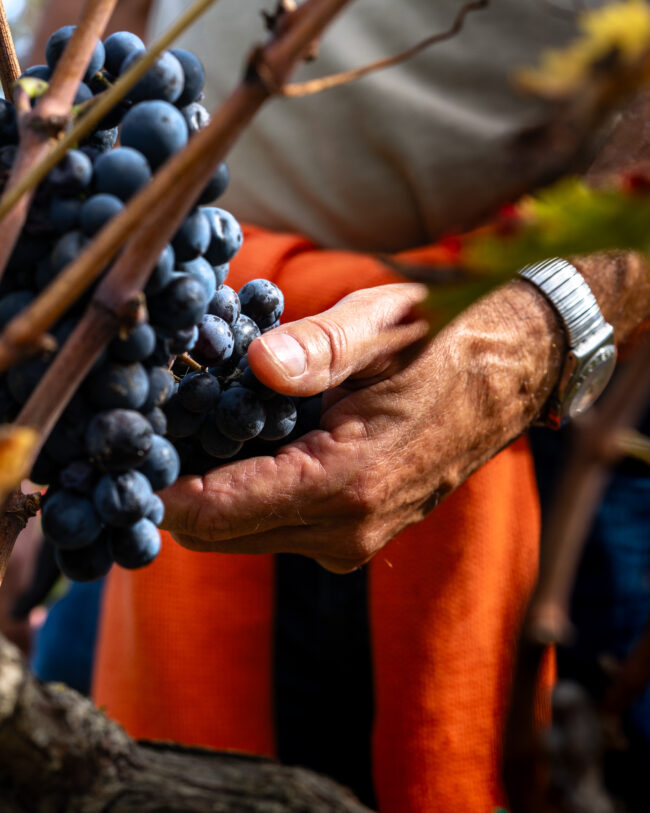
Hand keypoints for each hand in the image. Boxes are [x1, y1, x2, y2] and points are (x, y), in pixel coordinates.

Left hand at [161, 280, 562, 571]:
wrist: (506, 377)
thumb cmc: (443, 343)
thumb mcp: (379, 327)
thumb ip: (318, 350)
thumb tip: (256, 365)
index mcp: (345, 483)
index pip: (215, 515)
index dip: (161, 487)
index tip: (135, 444)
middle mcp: (345, 530)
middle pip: (218, 533)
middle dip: (183, 484)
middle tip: (167, 421)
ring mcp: (351, 541)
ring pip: (243, 533)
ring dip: (216, 487)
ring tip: (212, 420)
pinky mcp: (353, 536)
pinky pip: (275, 525)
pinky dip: (249, 492)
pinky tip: (256, 438)